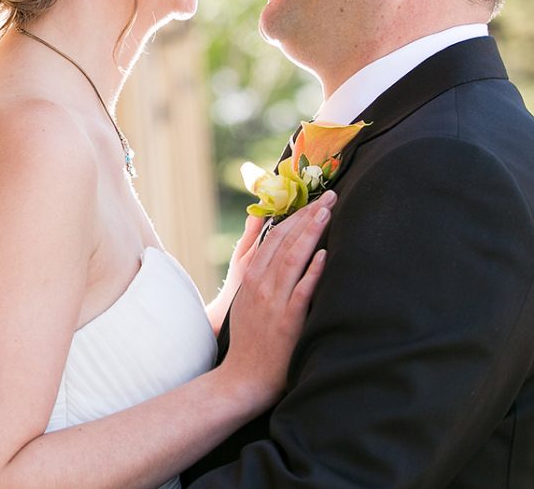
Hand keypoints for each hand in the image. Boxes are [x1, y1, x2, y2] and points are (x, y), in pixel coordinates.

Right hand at [219, 190, 334, 410]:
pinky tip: (325, 255)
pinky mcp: (286, 320)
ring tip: (328, 211)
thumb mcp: (248, 302)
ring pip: (292, 258)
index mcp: (251, 277)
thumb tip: (282, 257)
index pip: (274, 236)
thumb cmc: (251, 341)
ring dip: (311, 232)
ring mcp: (273, 301)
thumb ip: (262, 278)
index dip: (294, 215)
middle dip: (307, 215)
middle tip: (328, 195)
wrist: (243, 377)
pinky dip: (312, 271)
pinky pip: (301, 291)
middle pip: (284, 240)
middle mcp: (260, 284)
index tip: (313, 199)